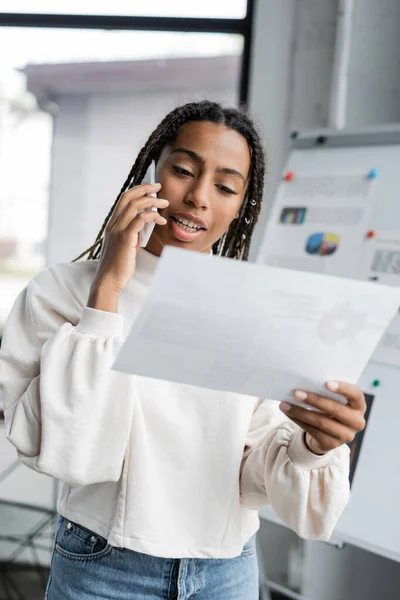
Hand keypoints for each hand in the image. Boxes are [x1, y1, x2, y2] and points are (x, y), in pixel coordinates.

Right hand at [90, 182, 167, 296]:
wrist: (109, 280)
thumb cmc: (119, 265)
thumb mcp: (127, 244)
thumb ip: (133, 232)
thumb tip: (146, 222)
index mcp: (112, 224)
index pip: (124, 199)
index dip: (137, 190)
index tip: (151, 188)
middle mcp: (113, 224)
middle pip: (128, 197)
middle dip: (145, 189)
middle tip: (159, 187)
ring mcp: (117, 231)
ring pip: (134, 206)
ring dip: (152, 202)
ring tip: (165, 203)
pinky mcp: (125, 239)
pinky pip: (139, 220)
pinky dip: (152, 216)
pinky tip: (161, 219)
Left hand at [280, 381, 365, 454]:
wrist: (329, 432)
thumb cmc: (331, 406)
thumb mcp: (335, 398)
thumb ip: (328, 390)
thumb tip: (305, 380)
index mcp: (359, 405)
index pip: (355, 394)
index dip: (342, 388)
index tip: (326, 383)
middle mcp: (357, 422)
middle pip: (335, 409)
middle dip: (313, 400)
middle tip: (295, 392)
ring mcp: (346, 435)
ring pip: (321, 422)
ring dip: (300, 411)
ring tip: (285, 404)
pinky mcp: (332, 444)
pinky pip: (312, 431)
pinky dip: (298, 420)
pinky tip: (288, 413)